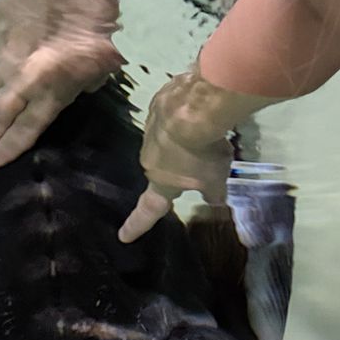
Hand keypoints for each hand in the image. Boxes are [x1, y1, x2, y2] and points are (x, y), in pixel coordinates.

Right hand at [0, 0, 124, 165]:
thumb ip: (77, 88)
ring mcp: (1, 47)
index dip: (6, 148)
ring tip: (14, 69)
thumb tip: (60, 95)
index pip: (24, 129)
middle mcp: (21, 74)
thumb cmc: (100, 24)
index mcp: (51, 88)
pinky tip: (12, 36)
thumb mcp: (101, 67)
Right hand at [118, 67, 269, 241]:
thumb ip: (214, 192)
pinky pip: (170, 114)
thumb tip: (214, 200)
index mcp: (161, 181)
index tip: (123, 236)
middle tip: (203, 158)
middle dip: (179, 163)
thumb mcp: (216, 178)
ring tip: (206, 131)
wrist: (194, 107)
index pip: (148, 210)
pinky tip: (199, 111)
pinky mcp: (157, 104)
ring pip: (166, 138)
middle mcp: (149, 157)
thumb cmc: (202, 152)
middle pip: (163, 165)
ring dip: (182, 138)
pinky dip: (182, 116)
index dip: (137, 225)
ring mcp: (150, 128)